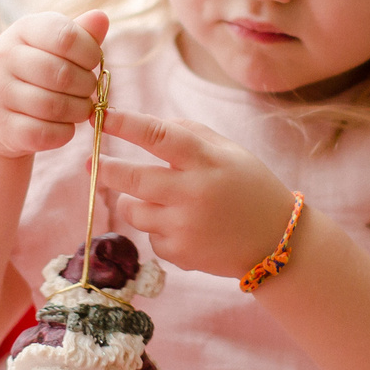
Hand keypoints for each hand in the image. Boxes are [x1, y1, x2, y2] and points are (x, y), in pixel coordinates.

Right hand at [0, 10, 109, 160]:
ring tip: (80, 108)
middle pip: (63, 74)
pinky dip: (65, 132)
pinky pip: (47, 133)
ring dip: (79, 111)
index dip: (90, 52)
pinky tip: (64, 125)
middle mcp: (3, 57)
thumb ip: (81, 34)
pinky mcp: (0, 126)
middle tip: (89, 90)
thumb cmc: (38, 73)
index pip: (66, 36)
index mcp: (21, 30)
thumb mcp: (56, 48)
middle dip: (87, 86)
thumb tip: (101, 17)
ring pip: (56, 107)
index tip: (93, 62)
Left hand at [97, 108, 295, 281]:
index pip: (157, 136)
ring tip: (159, 199)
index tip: (100, 116)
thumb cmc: (250, 189)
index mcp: (207, 161)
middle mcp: (193, 193)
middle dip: (105, 168)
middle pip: (132, 178)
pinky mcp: (180, 254)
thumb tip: (145, 124)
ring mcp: (184, 227)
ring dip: (133, 200)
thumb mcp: (230, 152)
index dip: (125, 124)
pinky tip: (185, 227)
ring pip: (132, 210)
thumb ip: (190, 133)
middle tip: (92, 162)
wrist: (277, 243)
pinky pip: (150, 236)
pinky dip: (158, 228)